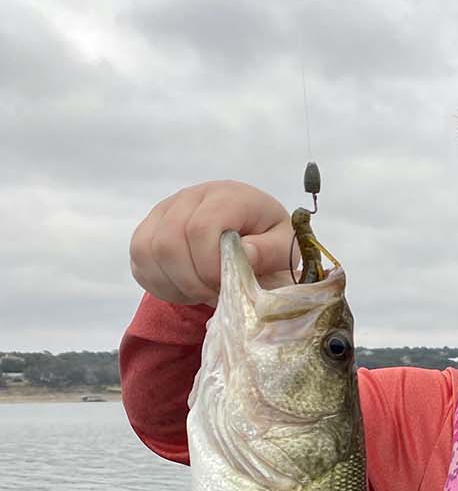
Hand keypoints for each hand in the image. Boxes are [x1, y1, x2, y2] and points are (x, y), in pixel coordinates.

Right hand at [130, 181, 296, 304]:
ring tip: (202, 291)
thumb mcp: (285, 245)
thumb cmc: (269, 238)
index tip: (226, 286)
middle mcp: (189, 197)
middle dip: (192, 280)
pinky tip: (187, 288)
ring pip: (147, 251)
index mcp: (226, 196)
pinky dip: (161, 285)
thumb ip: (272, 251)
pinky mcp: (148, 230)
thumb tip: (245, 254)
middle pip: (169, 242)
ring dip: (175, 284)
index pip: (200, 228)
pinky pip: (139, 261)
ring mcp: (164, 211)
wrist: (249, 228)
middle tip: (215, 294)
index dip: (209, 266)